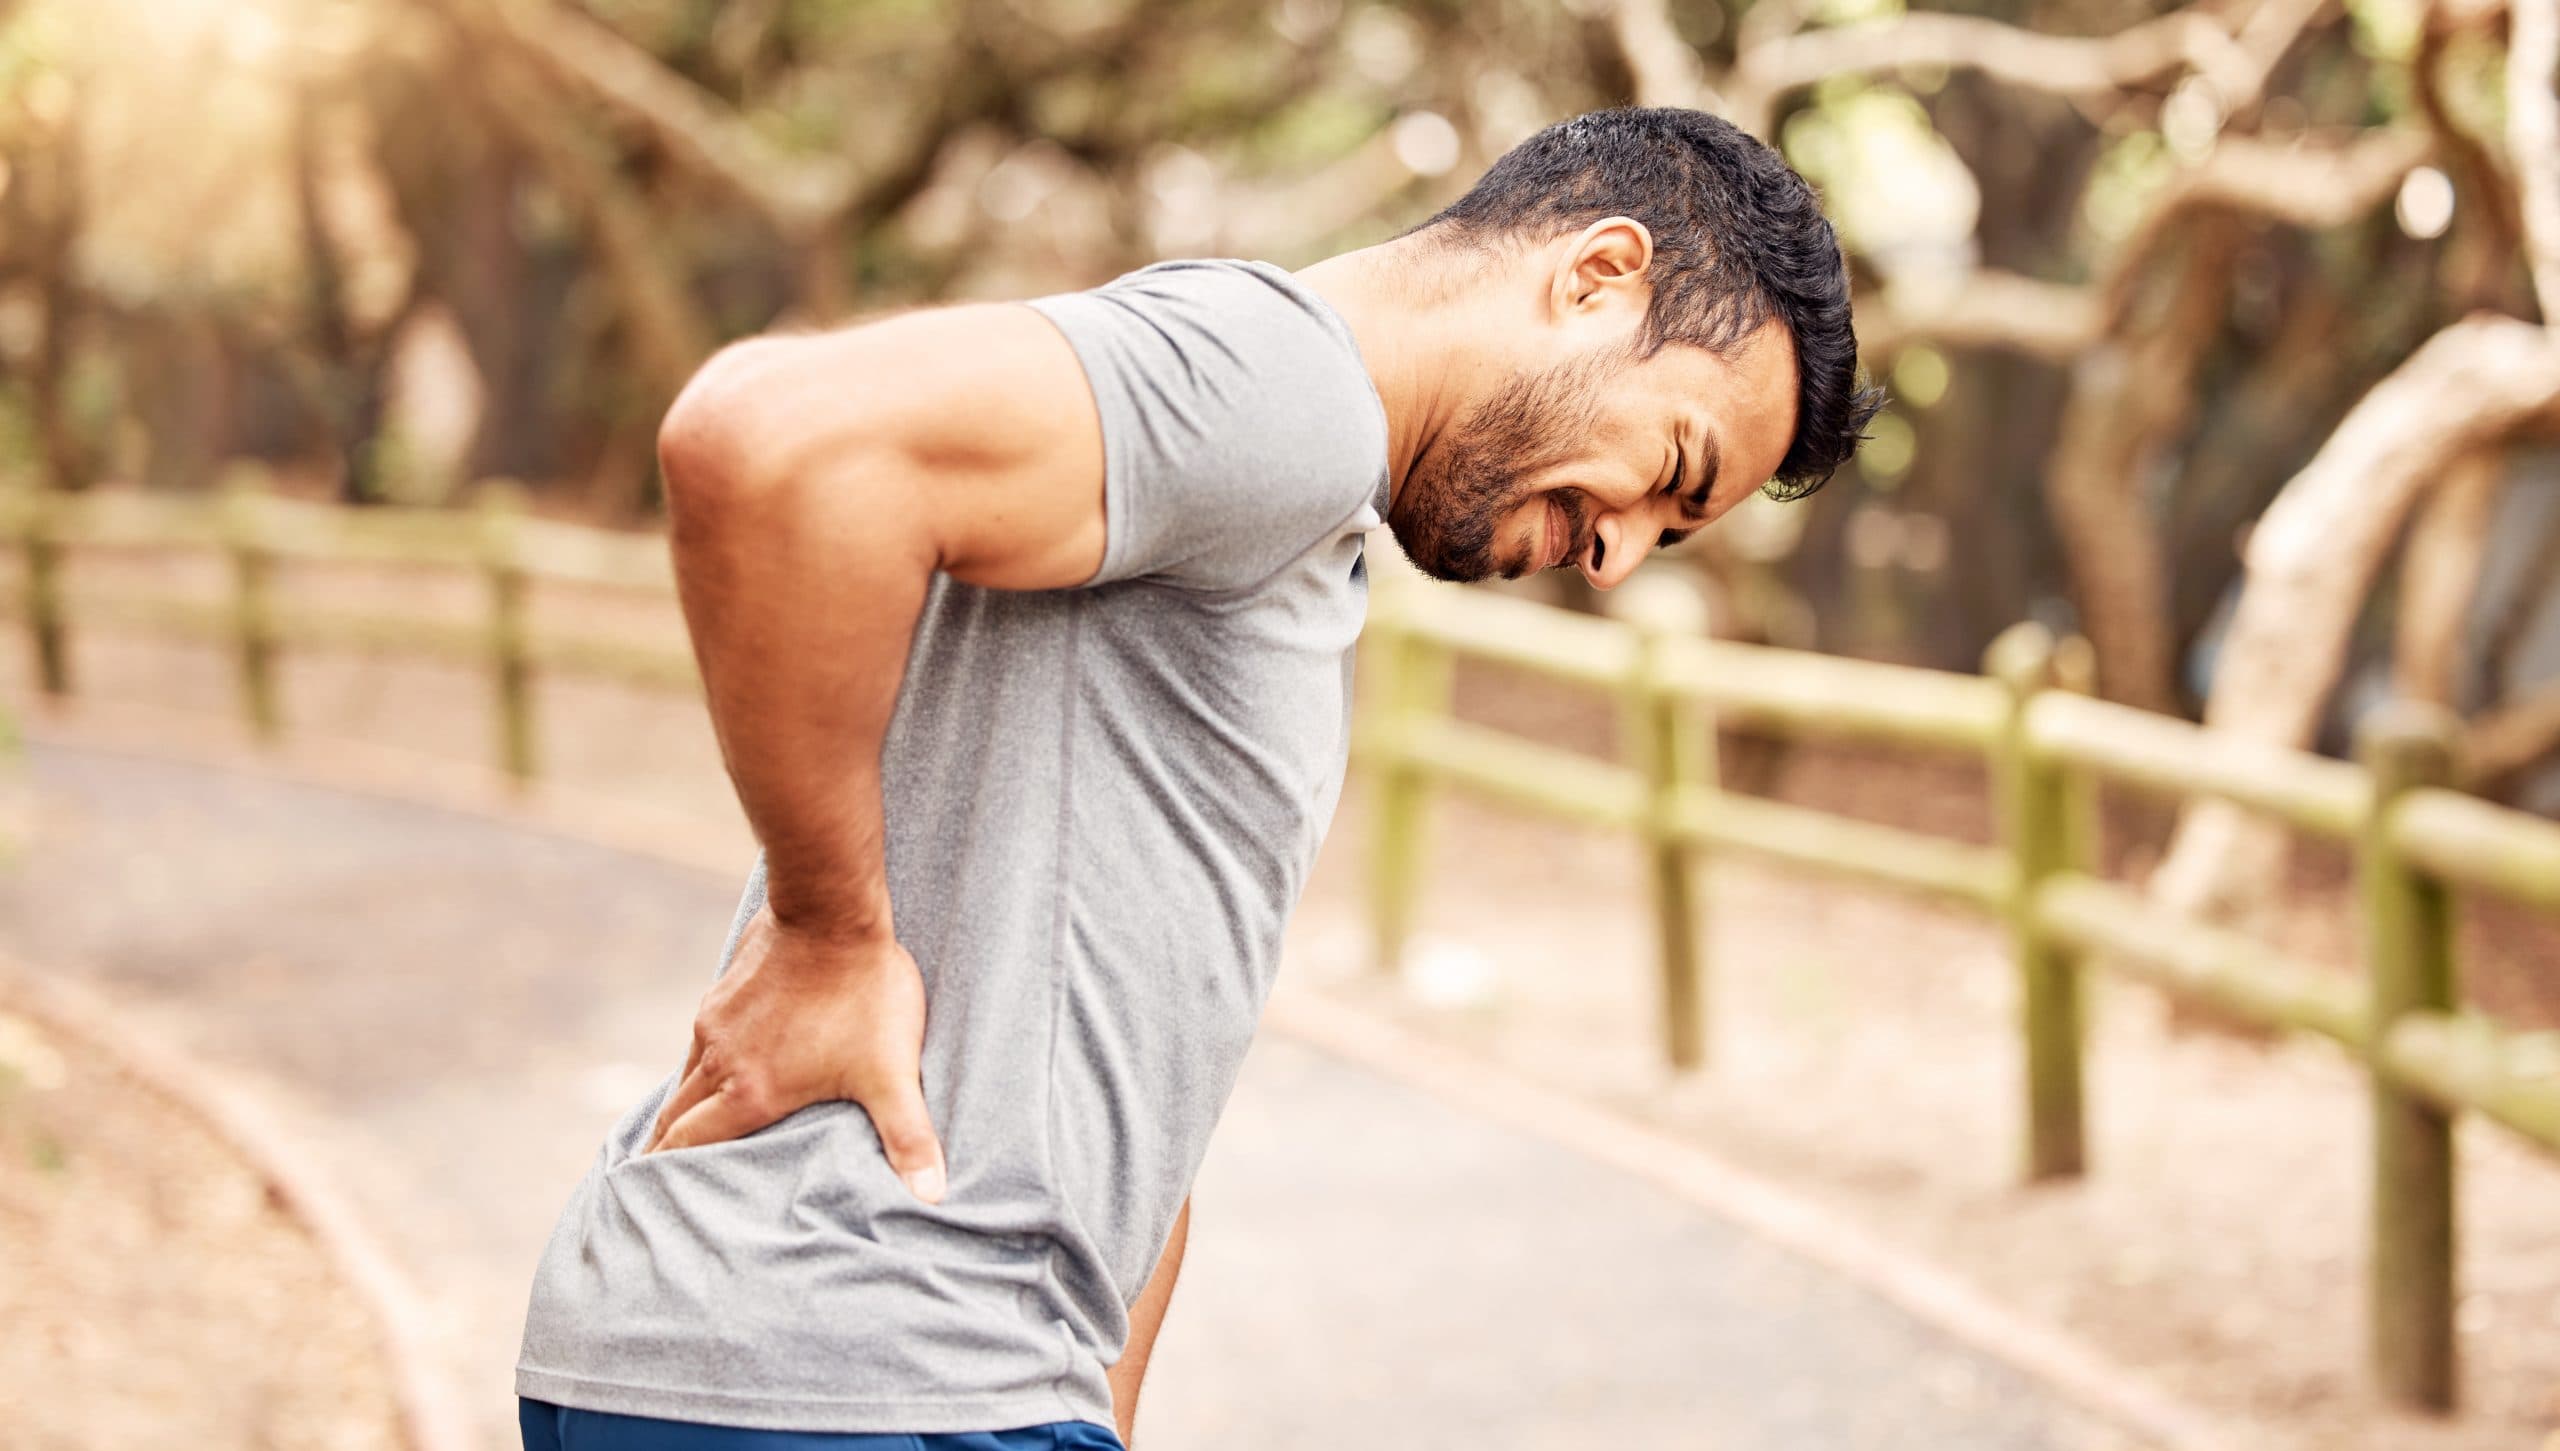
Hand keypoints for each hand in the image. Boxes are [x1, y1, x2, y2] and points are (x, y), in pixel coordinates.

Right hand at [641, 903, 946, 1202]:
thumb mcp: (892, 1072)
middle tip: (653, 1182)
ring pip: (684, 1079)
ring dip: (680, 1110)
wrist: (833, 911)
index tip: (648, 1201)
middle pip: (674, 1120)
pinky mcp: (722, 993)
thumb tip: (932, 1197)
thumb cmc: (863, 993)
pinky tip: (717, 1072)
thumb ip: (909, 1137)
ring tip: (678, 1135)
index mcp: (749, 1094)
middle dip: (662, 1152)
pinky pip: (700, 1044)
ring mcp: (715, 1023)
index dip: (666, 1177)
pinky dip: (699, 1069)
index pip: (687, 1148)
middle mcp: (719, 1062)